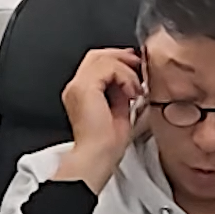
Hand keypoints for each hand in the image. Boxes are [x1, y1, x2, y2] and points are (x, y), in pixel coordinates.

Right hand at [55, 48, 141, 189]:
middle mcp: (75, 87)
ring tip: (135, 89)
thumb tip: (131, 83)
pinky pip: (108, 68)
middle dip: (122, 57)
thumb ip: (122, 94)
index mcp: (81, 94)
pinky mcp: (84, 88)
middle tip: (139, 67)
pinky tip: (131, 92)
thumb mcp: (119, 111)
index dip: (118, 61)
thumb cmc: (106, 146)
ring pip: (103, 58)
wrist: (97, 158)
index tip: (136, 67)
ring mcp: (78, 86)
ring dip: (126, 70)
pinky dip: (124, 76)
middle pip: (97, 55)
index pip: (97, 64)